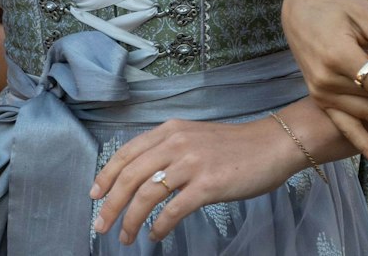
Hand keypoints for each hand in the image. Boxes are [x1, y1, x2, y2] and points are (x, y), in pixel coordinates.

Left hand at [89, 115, 301, 244]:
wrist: (272, 145)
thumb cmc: (236, 146)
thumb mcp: (196, 137)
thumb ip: (169, 149)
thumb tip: (141, 175)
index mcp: (171, 130)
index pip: (126, 153)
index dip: (105, 176)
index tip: (95, 195)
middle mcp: (177, 143)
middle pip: (130, 176)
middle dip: (110, 205)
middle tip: (101, 226)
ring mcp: (192, 163)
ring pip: (146, 195)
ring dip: (131, 220)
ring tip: (126, 237)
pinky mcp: (208, 185)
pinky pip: (173, 210)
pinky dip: (159, 226)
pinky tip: (156, 235)